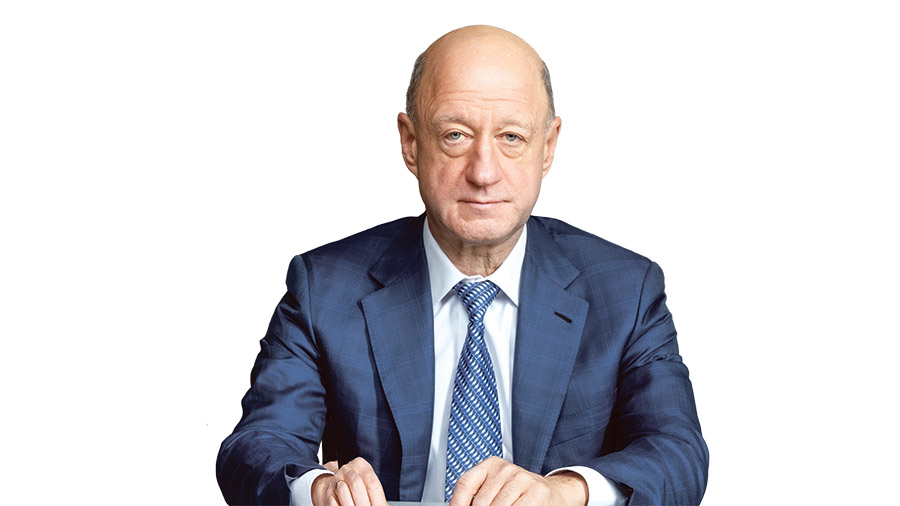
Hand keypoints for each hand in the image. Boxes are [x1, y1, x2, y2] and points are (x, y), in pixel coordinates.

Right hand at [311, 457, 387, 505]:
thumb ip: (377, 497)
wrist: (340, 484)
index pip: (372, 482)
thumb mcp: (369, 486)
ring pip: (343, 492)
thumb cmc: (360, 486)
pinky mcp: (328, 492)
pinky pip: (333, 502)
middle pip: (356, 485)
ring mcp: (336, 479)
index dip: (377, 499)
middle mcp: (347, 470)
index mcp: (361, 465)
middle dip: (364, 503)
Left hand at [448, 457, 586, 505]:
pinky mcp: (536, 491)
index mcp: (491, 465)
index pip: (466, 483)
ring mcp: (521, 478)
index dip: (457, 502)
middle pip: (480, 501)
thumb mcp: (497, 488)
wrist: (554, 493)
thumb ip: (480, 496)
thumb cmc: (521, 494)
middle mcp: (505, 468)